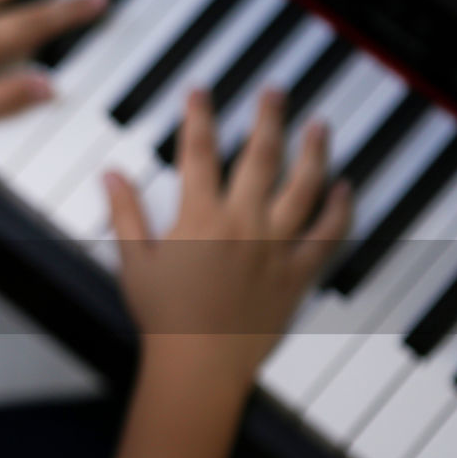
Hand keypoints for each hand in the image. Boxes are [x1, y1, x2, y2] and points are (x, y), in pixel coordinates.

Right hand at [103, 89, 352, 380]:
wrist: (198, 367)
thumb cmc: (164, 321)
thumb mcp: (135, 262)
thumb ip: (126, 213)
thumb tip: (110, 175)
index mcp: (200, 219)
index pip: (199, 152)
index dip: (198, 115)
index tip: (200, 92)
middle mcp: (242, 225)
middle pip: (261, 156)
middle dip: (268, 116)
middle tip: (274, 91)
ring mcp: (275, 248)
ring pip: (303, 187)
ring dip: (314, 150)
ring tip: (319, 125)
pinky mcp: (297, 275)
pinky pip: (327, 236)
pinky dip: (340, 210)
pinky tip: (346, 187)